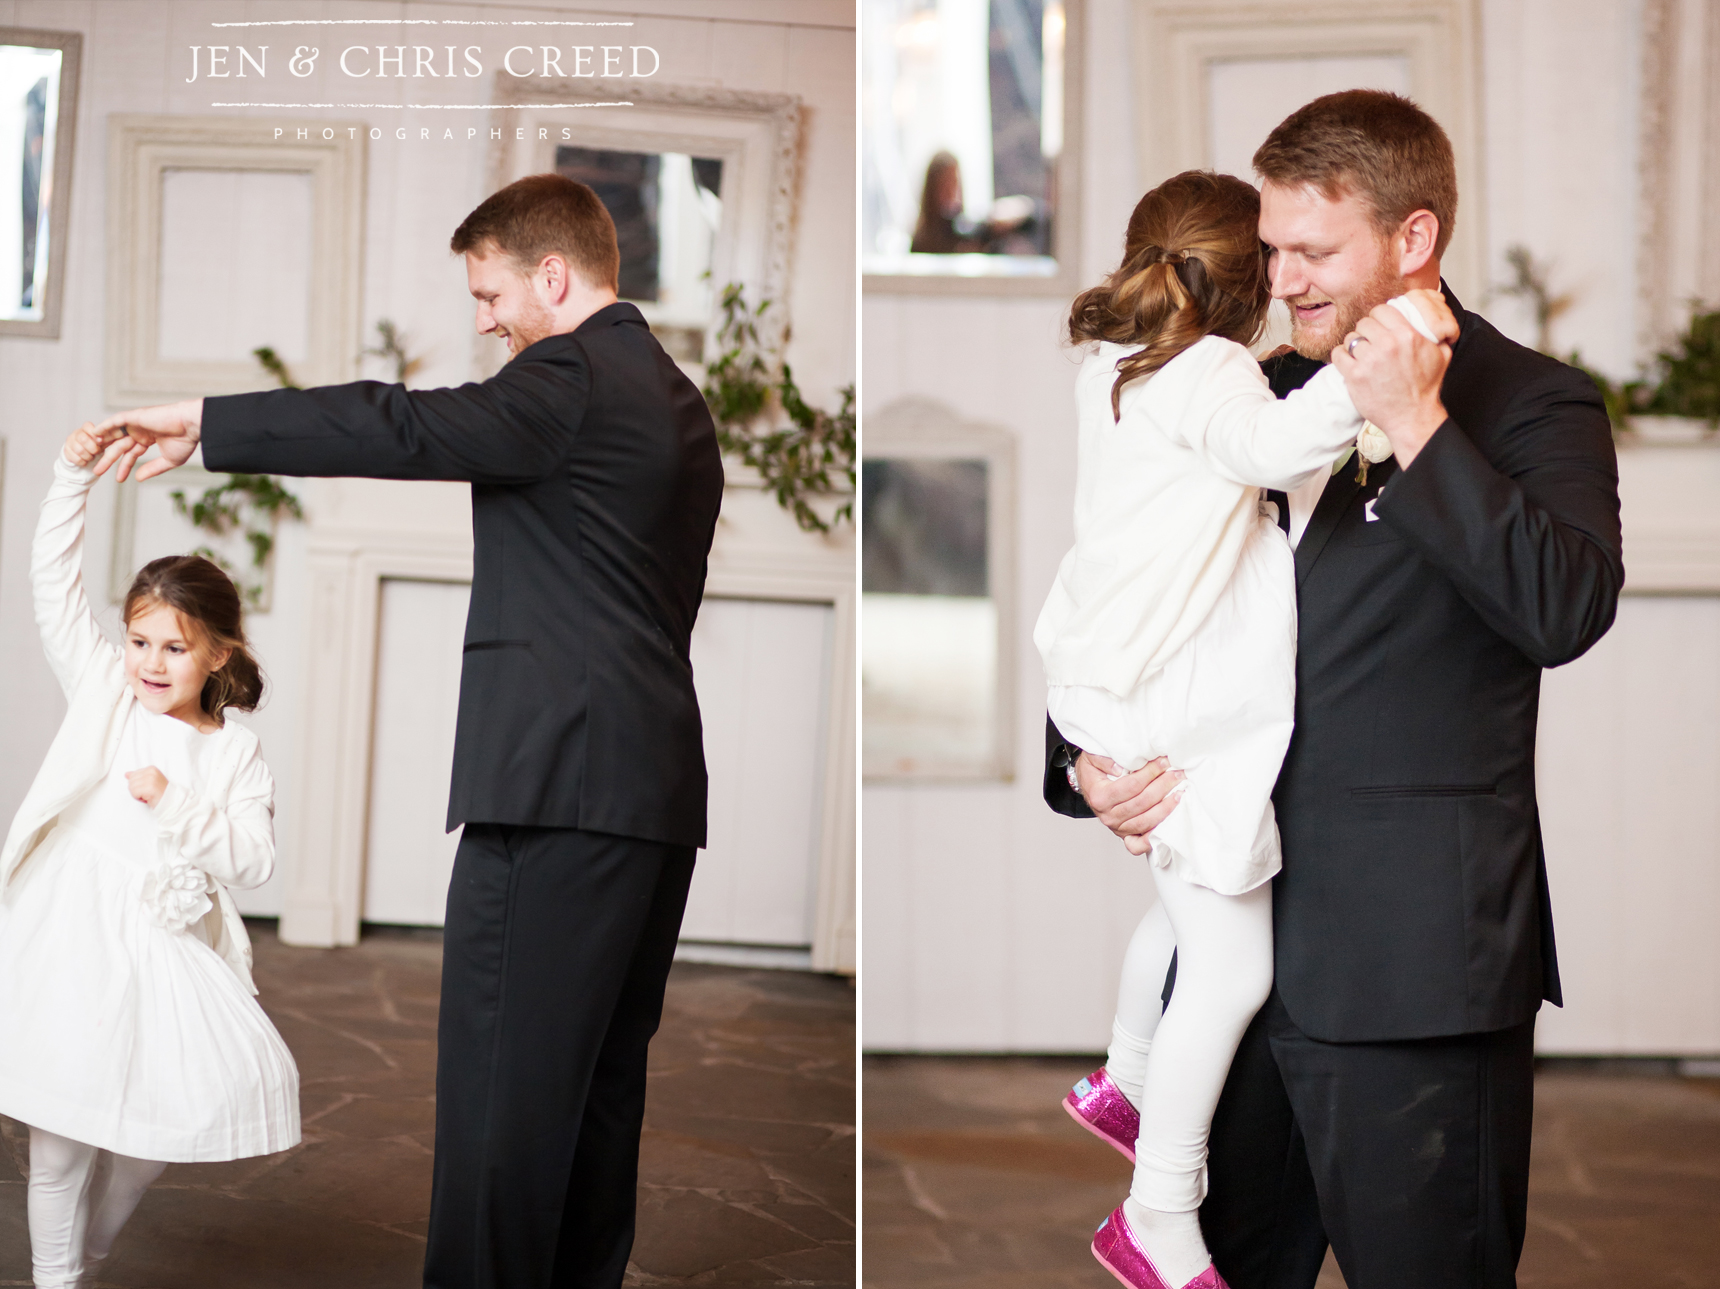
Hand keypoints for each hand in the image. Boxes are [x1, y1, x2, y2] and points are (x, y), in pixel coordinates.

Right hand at [61, 422, 103, 467]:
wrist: (84, 453)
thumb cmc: (96, 445)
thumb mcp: (102, 440)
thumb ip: (106, 438)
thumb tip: (114, 436)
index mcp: (86, 428)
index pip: (87, 427)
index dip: (94, 435)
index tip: (100, 441)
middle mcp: (76, 433)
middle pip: (83, 439)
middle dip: (93, 448)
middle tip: (97, 452)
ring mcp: (70, 441)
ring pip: (79, 450)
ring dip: (88, 456)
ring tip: (92, 457)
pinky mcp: (66, 450)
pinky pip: (75, 458)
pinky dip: (83, 462)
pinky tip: (86, 461)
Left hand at [91, 399, 205, 480]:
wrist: (193, 425)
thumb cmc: (186, 440)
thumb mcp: (168, 460)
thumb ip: (153, 469)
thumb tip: (138, 478)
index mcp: (148, 439)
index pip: (131, 454)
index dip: (124, 467)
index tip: (119, 479)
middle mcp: (140, 431)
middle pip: (119, 446)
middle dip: (108, 459)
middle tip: (96, 471)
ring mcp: (136, 423)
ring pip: (114, 435)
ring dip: (102, 444)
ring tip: (90, 455)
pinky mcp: (135, 416)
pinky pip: (115, 422)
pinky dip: (105, 427)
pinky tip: (95, 435)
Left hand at [126, 766, 168, 806]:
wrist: (170, 801)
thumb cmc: (160, 792)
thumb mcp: (148, 781)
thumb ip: (137, 776)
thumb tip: (127, 774)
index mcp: (151, 769)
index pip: (132, 775)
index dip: (137, 784)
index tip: (147, 787)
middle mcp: (151, 772)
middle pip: (131, 781)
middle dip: (136, 789)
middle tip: (147, 792)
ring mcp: (151, 779)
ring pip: (131, 787)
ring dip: (137, 794)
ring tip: (147, 795)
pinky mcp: (150, 788)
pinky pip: (134, 793)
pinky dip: (139, 798)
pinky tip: (147, 798)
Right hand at [1076, 753, 1184, 856]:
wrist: (1089, 786)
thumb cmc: (1093, 771)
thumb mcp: (1092, 757)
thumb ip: (1104, 760)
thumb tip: (1120, 768)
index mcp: (1100, 797)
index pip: (1131, 785)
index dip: (1150, 773)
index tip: (1164, 762)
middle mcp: (1108, 816)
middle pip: (1142, 803)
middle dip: (1163, 786)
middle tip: (1177, 774)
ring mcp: (1117, 828)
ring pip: (1145, 822)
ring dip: (1166, 808)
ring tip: (1179, 794)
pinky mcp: (1124, 836)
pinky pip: (1139, 844)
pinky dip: (1153, 838)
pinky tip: (1167, 826)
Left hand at [1331, 302, 1452, 467]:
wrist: (1412, 417)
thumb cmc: (1426, 388)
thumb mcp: (1441, 354)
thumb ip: (1434, 333)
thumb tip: (1430, 315)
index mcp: (1407, 335)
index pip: (1382, 310)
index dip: (1379, 317)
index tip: (1379, 325)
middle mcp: (1387, 345)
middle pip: (1364, 323)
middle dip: (1367, 331)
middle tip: (1370, 342)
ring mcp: (1369, 361)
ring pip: (1350, 338)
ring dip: (1354, 345)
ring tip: (1361, 355)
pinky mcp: (1354, 376)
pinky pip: (1338, 355)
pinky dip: (1342, 357)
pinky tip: (1350, 363)